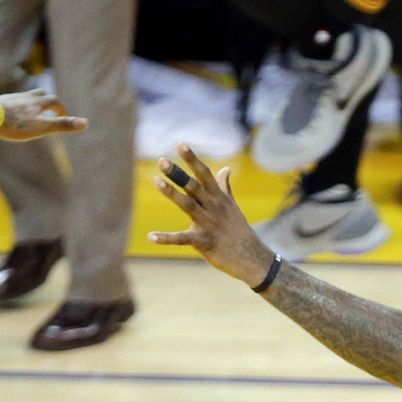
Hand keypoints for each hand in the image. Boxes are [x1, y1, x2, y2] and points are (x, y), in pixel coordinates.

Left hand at [0, 88, 85, 140]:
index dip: (60, 109)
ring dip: (32, 103)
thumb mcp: (42, 127)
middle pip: (41, 94)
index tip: (62, 118)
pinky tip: (13, 116)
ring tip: (33, 113)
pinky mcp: (0, 103)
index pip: (54, 101)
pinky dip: (18, 107)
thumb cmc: (16, 124)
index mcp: (38, 102)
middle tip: (50, 112)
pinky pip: (12, 102)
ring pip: (26, 97)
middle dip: (48, 102)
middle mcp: (26, 97)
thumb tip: (86, 122)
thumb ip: (63, 124)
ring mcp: (12, 98)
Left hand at [150, 143, 277, 286]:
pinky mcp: (203, 243)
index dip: (192, 159)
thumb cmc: (239, 231)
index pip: (204, 174)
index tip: (180, 144)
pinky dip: (166, 239)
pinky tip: (150, 236)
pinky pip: (182, 239)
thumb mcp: (232, 206)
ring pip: (188, 205)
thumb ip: (224, 187)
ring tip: (156, 181)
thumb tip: (226, 168)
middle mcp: (213, 207)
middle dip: (178, 174)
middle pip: (194, 186)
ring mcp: (208, 224)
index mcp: (219, 198)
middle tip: (161, 161)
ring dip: (172, 193)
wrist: (251, 258)